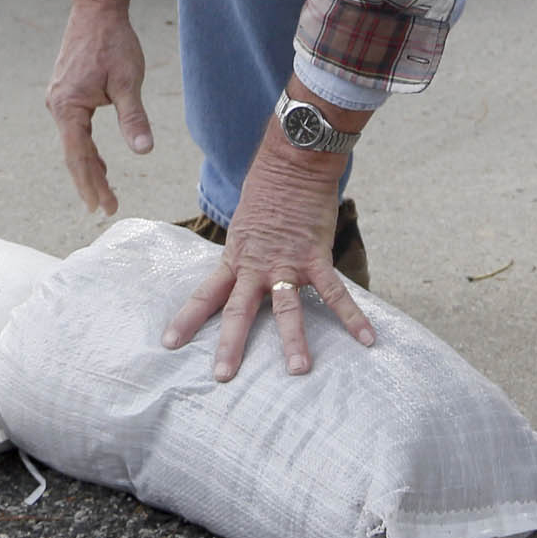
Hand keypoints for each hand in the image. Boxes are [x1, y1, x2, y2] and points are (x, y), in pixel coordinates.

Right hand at [46, 0, 160, 215]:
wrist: (96, 9)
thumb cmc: (113, 42)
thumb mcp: (129, 81)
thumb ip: (134, 118)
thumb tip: (144, 151)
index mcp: (68, 107)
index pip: (79, 156)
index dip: (92, 183)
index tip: (104, 207)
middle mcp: (57, 105)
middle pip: (73, 154)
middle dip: (90, 182)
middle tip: (104, 209)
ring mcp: (59, 99)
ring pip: (73, 143)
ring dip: (88, 167)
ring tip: (103, 191)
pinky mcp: (65, 92)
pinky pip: (74, 129)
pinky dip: (86, 148)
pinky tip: (97, 159)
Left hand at [163, 93, 377, 377]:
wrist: (291, 161)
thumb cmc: (267, 190)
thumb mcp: (244, 225)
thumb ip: (245, 253)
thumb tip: (243, 272)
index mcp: (235, 258)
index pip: (205, 295)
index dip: (187, 320)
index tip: (169, 344)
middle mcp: (256, 266)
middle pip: (238, 311)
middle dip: (230, 345)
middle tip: (222, 376)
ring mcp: (286, 263)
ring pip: (286, 308)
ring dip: (293, 341)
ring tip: (298, 371)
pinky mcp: (315, 256)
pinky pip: (335, 291)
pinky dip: (353, 316)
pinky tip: (367, 340)